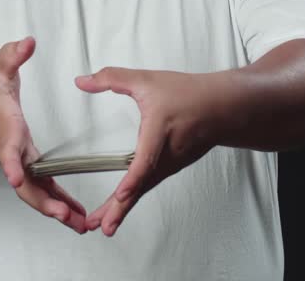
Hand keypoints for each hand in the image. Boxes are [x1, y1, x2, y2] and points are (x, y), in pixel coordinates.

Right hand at [0, 36, 87, 233]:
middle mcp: (11, 151)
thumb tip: (28, 41)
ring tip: (81, 225)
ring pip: (34, 193)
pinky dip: (57, 204)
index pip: (8, 148)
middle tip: (65, 216)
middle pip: (25, 184)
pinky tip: (75, 216)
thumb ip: (13, 54)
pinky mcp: (24, 166)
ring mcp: (17, 162)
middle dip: (44, 202)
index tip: (16, 177)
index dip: (13, 162)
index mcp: (6, 127)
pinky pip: (41, 190)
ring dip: (56, 210)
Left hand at [74, 67, 215, 235]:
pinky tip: (119, 208)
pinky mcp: (171, 168)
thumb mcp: (146, 79)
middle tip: (102, 227)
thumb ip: (112, 78)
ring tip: (103, 226)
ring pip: (144, 189)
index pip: (147, 158)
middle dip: (121, 209)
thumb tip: (82, 81)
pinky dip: (133, 200)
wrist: (222, 107)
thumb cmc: (188, 94)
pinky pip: (148, 186)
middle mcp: (167, 153)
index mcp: (160, 130)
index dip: (134, 177)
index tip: (122, 194)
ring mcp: (171, 164)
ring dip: (123, 209)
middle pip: (142, 185)